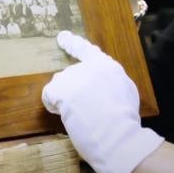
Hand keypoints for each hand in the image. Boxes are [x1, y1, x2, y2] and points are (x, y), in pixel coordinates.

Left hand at [42, 31, 162, 172]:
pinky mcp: (61, 89)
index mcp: (108, 67)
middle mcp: (89, 67)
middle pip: (72, 74)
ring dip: (65, 98)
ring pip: (60, 84)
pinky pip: (48, 95)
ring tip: (79, 114)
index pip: (87, 51)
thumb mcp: (125, 92)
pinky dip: (52, 105)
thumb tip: (99, 85)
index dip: (73, 44)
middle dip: (75, 90)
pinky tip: (64, 114)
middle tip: (87, 110)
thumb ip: (110, 82)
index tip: (63, 37)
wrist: (116, 135)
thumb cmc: (124, 120)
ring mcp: (74, 76)